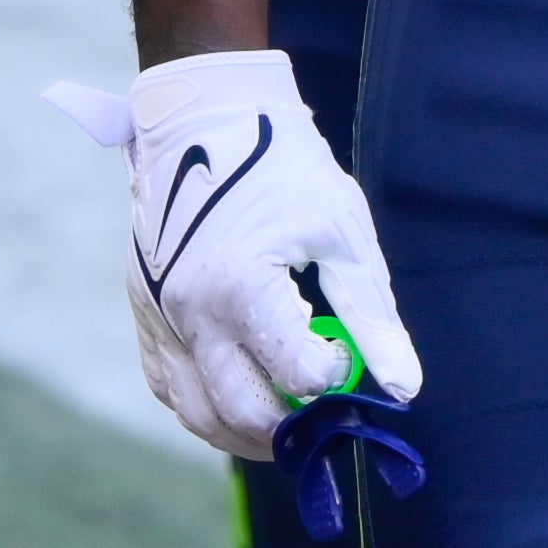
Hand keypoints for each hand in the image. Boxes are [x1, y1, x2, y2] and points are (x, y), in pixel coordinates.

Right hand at [106, 49, 421, 456]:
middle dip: (293, 426)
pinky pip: (168, 387)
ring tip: (286, 424)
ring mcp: (160, 316)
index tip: (345, 355)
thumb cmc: (282, 164)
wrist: (205, 114)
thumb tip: (403, 386)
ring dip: (246, 433)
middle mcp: (191, 312)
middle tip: (322, 412)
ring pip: (199, 415)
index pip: (297, 376)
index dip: (333, 377)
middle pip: (245, 413)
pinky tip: (236, 398)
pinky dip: (203, 407)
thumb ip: (372, 314)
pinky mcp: (144, 313)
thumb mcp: (342, 230)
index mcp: (242, 287)